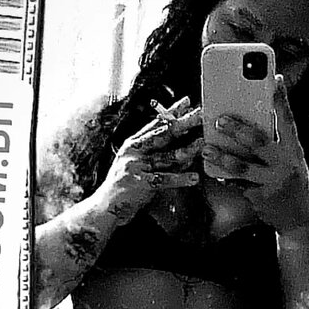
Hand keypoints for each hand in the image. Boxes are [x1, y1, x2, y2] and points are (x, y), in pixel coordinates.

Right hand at [96, 96, 202, 224]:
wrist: (105, 207)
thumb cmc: (125, 186)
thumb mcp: (137, 163)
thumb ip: (156, 154)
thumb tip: (185, 147)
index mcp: (133, 144)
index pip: (156, 124)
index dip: (172, 112)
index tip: (188, 102)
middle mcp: (134, 151)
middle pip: (163, 133)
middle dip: (184, 122)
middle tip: (202, 114)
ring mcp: (136, 166)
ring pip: (167, 156)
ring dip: (187, 150)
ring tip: (203, 145)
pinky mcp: (139, 183)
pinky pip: (165, 179)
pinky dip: (181, 178)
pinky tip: (195, 177)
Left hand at [202, 76, 308, 232]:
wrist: (301, 221)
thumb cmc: (292, 183)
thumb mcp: (292, 160)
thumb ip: (276, 143)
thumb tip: (252, 119)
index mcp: (294, 150)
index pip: (288, 121)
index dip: (282, 100)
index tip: (275, 79)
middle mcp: (286, 164)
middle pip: (259, 141)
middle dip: (237, 129)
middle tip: (218, 119)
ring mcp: (273, 182)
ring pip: (243, 166)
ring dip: (222, 156)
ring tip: (206, 149)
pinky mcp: (260, 197)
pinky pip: (237, 184)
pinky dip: (224, 177)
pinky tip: (213, 171)